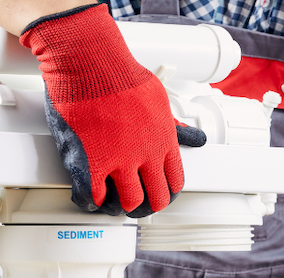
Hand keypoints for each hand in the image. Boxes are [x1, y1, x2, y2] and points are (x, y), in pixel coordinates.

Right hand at [20, 4, 205, 216]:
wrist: (89, 64)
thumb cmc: (120, 75)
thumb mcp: (160, 100)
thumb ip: (175, 125)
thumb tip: (194, 137)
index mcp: (163, 143)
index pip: (174, 181)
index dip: (167, 191)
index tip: (160, 192)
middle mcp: (144, 156)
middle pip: (155, 199)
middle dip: (147, 205)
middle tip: (139, 205)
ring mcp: (117, 163)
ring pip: (126, 203)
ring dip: (120, 206)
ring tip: (114, 204)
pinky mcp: (89, 164)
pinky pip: (92, 198)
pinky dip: (92, 203)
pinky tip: (91, 200)